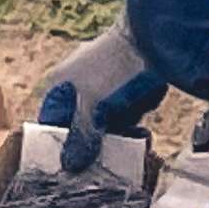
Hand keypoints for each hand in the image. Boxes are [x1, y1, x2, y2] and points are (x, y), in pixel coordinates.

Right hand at [33, 22, 164, 174]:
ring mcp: (105, 82)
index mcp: (60, 83)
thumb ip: (80, 139)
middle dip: (96, 143)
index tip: (73, 166)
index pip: (52, 122)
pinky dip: (133, 124)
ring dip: (119, 135)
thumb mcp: (92, 110)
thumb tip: (70, 164)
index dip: (61, 145)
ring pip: (106, 122)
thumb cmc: (114, 72)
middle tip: (107, 158)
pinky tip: (141, 132)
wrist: (156, 41)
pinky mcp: (128, 85)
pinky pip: (126, 114)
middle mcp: (79, 81)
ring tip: (131, 141)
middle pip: (81, 124)